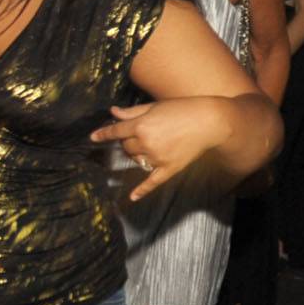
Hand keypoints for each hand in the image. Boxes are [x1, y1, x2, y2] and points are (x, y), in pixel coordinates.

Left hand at [93, 96, 237, 201]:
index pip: (116, 131)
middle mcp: (146, 143)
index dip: (103, 134)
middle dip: (127, 140)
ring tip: (149, 145)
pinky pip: (152, 182)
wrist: (210, 121)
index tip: (93, 137)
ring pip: (136, 160)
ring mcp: (157, 158)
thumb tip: (113, 112)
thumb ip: (132, 112)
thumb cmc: (182, 109)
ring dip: (136, 155)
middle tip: (140, 132)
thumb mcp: (155, 106)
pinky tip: (132, 198)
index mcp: (140, 125)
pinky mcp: (169, 169)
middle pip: (126, 147)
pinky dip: (141, 191)